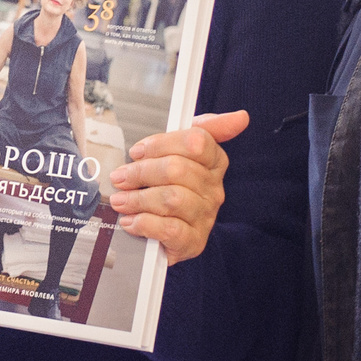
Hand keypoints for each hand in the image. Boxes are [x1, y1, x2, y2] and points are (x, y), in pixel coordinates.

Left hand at [107, 110, 246, 264]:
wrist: (169, 233)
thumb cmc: (172, 186)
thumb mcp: (181, 152)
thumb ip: (205, 128)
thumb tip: (241, 117)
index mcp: (214, 163)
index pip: (196, 141)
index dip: (161, 144)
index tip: (137, 151)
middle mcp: (214, 190)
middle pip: (177, 169)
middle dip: (141, 171)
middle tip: (120, 177)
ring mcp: (205, 217)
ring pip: (171, 198)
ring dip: (138, 198)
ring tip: (121, 200)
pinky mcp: (193, 242)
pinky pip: (169, 229)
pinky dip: (144, 223)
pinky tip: (131, 221)